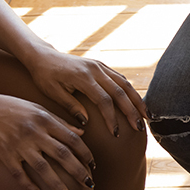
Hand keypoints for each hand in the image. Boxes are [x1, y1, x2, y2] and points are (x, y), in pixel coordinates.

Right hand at [0, 92, 94, 189]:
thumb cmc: (10, 107)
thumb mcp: (37, 109)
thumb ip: (60, 122)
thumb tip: (82, 132)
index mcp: (45, 119)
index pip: (72, 139)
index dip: (85, 154)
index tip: (93, 166)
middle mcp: (34, 132)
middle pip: (62, 155)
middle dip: (78, 171)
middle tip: (89, 185)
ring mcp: (18, 144)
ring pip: (43, 168)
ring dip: (57, 184)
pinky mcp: (4, 154)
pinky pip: (19, 174)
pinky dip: (29, 186)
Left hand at [22, 47, 147, 137]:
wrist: (43, 55)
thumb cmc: (44, 76)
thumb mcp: (52, 93)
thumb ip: (71, 106)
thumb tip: (86, 123)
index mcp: (83, 77)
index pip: (104, 100)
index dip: (112, 118)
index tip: (116, 134)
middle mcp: (95, 70)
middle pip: (120, 92)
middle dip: (132, 111)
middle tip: (139, 128)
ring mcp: (100, 66)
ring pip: (125, 84)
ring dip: (137, 100)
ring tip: (146, 116)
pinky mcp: (101, 66)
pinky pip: (120, 79)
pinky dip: (131, 91)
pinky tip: (137, 103)